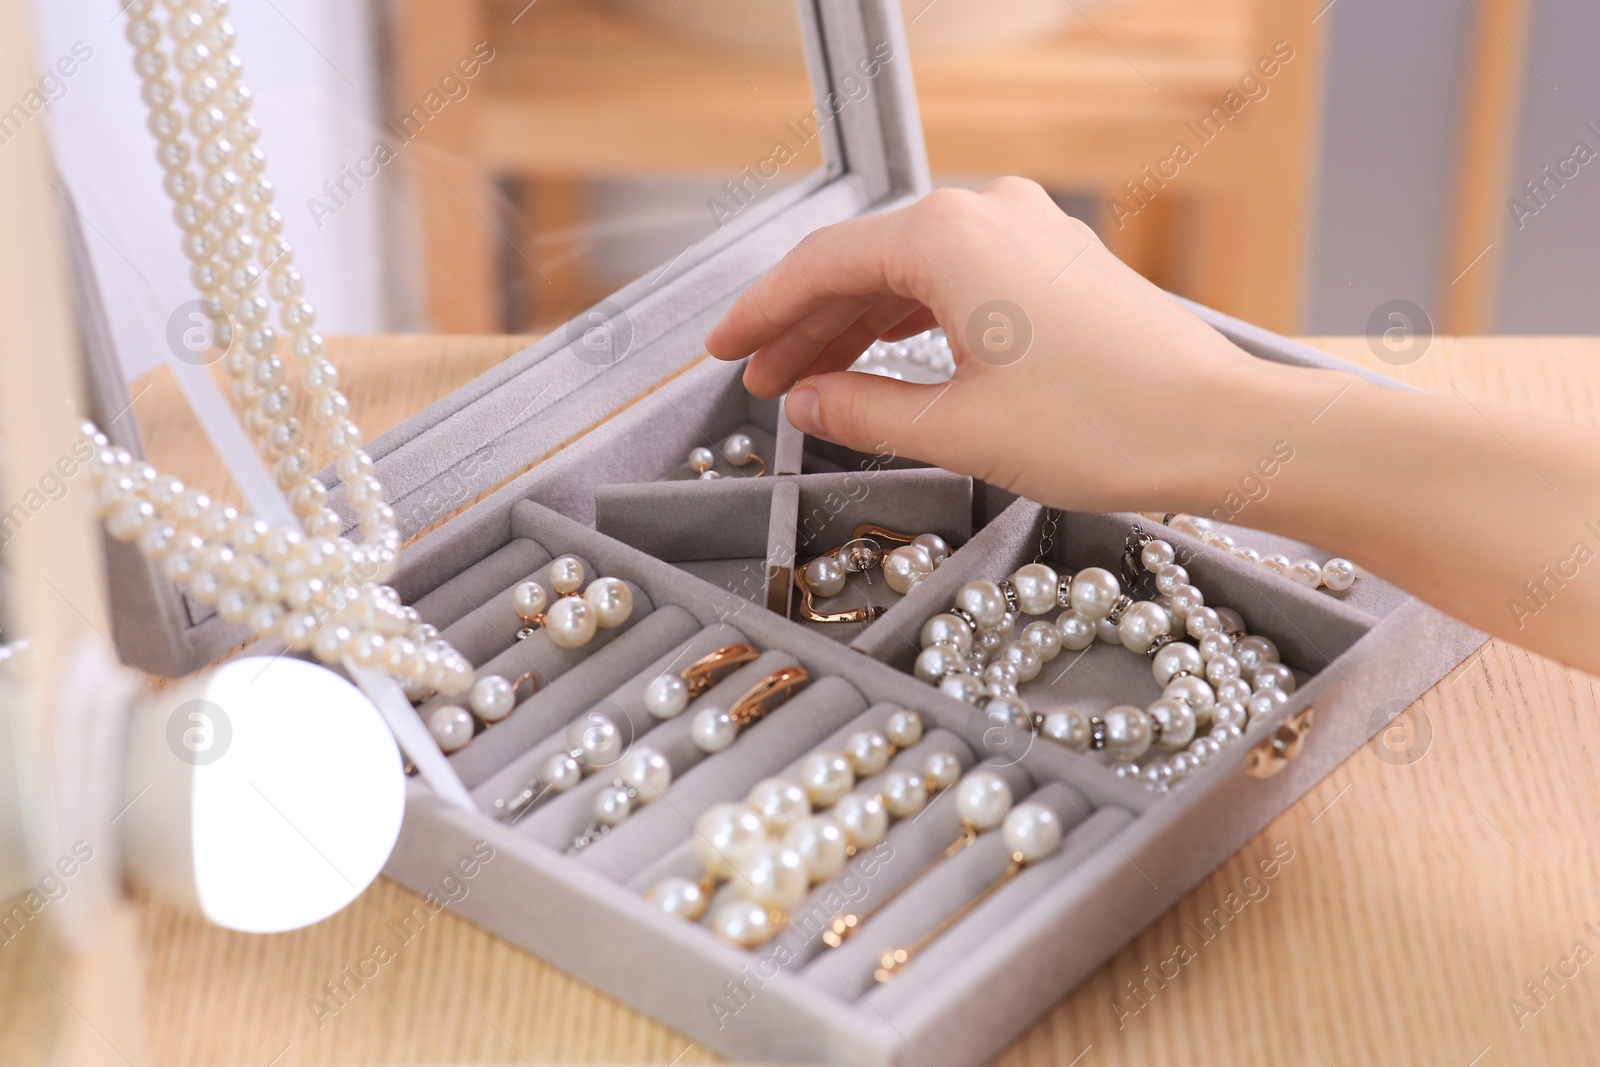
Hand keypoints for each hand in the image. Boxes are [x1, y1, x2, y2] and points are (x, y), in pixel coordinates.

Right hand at [705, 177, 1328, 514]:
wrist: (1223, 427)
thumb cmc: (1105, 425)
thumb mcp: (958, 432)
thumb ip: (862, 411)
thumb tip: (804, 404)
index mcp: (950, 237)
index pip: (822, 266)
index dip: (761, 314)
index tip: (721, 349)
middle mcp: (987, 214)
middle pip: (863, 265)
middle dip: (804, 327)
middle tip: (759, 381)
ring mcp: (1028, 232)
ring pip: (910, 274)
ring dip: (856, 328)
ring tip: (810, 385)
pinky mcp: (1056, 263)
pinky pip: (958, 282)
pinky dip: (912, 323)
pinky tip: (884, 364)